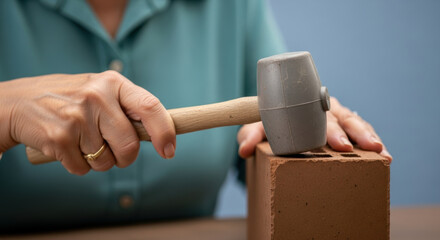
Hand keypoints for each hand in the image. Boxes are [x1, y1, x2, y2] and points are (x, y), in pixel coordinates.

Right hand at [0, 71, 175, 174]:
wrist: (17, 102)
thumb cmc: (69, 99)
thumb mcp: (99, 91)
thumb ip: (126, 108)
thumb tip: (162, 134)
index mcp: (112, 83)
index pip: (150, 107)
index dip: (165, 132)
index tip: (169, 151)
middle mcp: (96, 97)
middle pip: (129, 146)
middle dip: (124, 158)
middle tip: (113, 152)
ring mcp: (77, 117)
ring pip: (106, 162)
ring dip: (97, 161)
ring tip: (80, 141)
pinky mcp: (59, 138)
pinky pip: (83, 169)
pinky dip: (77, 165)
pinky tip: (65, 146)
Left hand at [237, 97, 391, 160]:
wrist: (278, 120)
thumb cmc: (270, 125)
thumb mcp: (258, 128)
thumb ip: (252, 135)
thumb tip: (244, 150)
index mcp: (303, 105)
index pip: (317, 116)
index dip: (328, 131)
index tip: (337, 145)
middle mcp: (322, 108)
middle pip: (339, 120)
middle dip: (350, 136)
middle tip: (359, 149)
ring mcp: (336, 116)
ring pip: (354, 123)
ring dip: (367, 137)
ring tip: (381, 153)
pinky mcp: (345, 126)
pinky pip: (362, 131)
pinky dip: (372, 140)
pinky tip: (385, 156)